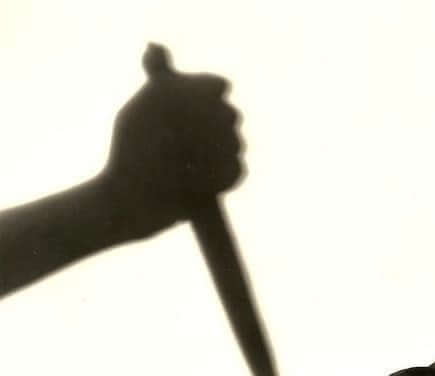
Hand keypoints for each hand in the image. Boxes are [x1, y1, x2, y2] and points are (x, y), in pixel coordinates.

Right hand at [102, 44, 243, 238]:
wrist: (127, 201)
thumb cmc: (129, 156)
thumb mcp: (136, 110)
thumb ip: (157, 80)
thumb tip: (156, 46)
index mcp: (177, 92)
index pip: (220, 86)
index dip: (212, 100)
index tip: (201, 116)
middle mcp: (200, 113)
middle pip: (231, 115)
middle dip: (219, 129)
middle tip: (199, 147)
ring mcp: (214, 146)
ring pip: (236, 143)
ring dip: (224, 153)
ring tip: (200, 167)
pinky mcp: (222, 176)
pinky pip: (238, 169)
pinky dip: (227, 176)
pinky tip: (209, 181)